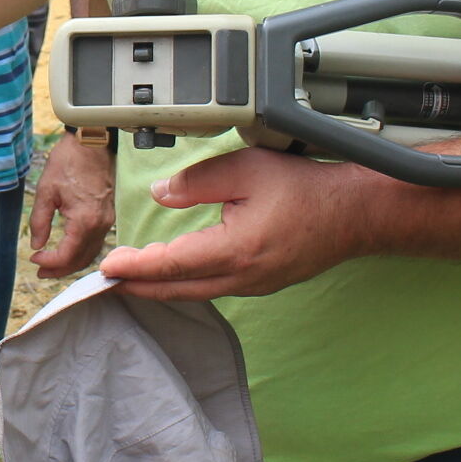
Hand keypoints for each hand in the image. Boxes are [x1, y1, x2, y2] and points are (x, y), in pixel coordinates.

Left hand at [29, 135, 114, 275]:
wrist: (91, 142)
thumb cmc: (68, 162)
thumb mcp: (46, 191)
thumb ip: (39, 221)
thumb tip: (36, 245)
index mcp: (85, 221)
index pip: (67, 255)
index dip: (49, 263)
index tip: (33, 258)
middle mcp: (100, 224)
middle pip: (82, 260)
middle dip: (60, 270)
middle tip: (41, 272)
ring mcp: (107, 220)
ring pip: (91, 253)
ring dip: (72, 262)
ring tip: (51, 265)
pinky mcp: (108, 214)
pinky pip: (96, 241)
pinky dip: (82, 251)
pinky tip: (68, 250)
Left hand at [98, 148, 378, 299]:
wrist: (355, 213)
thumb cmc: (306, 189)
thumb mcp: (247, 168)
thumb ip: (198, 181)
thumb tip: (161, 193)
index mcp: (235, 251)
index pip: (171, 265)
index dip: (134, 267)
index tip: (106, 267)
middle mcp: (242, 278)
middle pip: (176, 289)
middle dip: (137, 285)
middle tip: (105, 279)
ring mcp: (253, 286)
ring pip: (194, 293)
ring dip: (159, 286)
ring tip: (129, 275)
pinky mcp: (261, 284)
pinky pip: (212, 289)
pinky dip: (184, 284)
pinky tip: (172, 272)